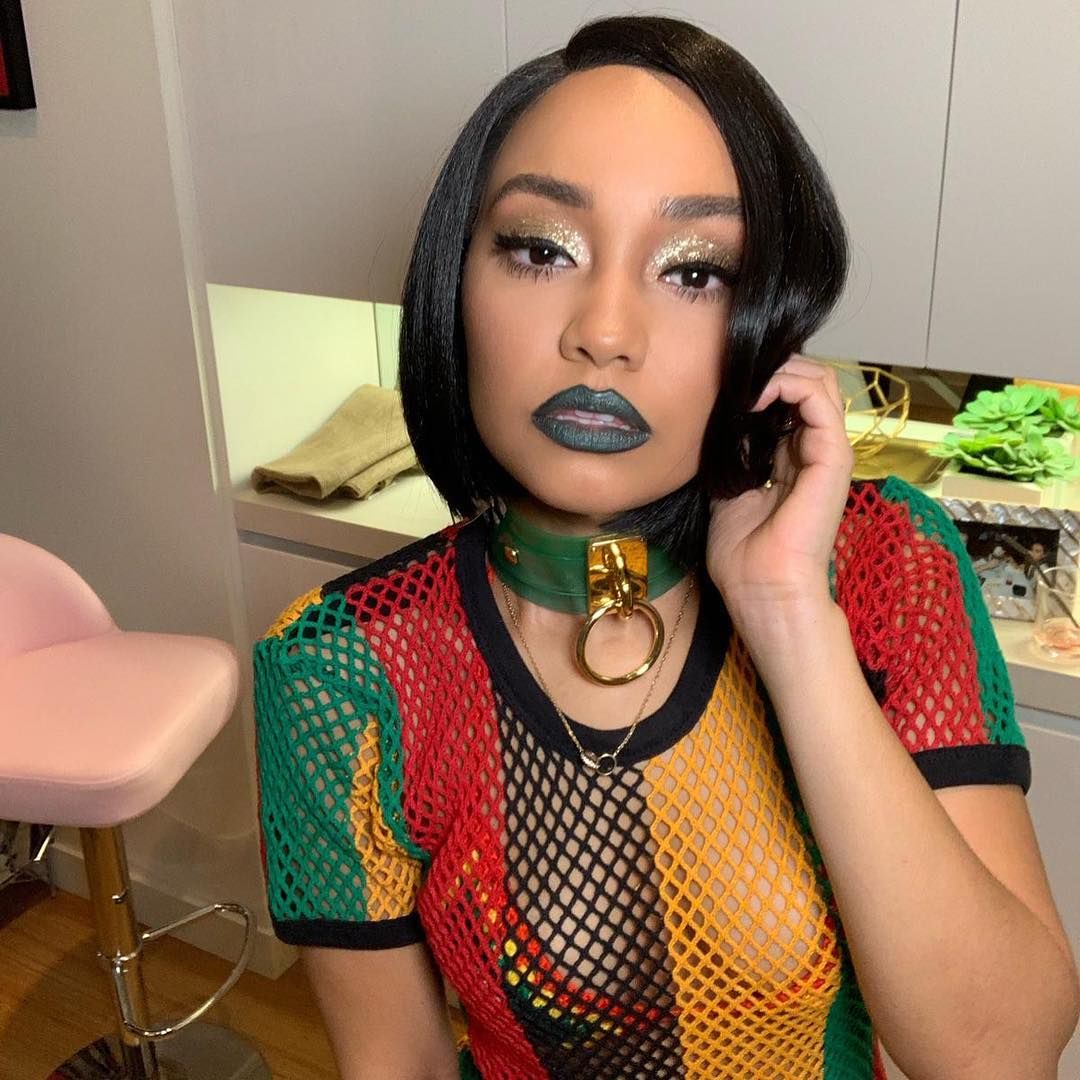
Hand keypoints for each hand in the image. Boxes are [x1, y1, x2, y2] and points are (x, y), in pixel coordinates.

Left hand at [705, 354, 853, 621]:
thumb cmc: (744, 557)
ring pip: (820, 382)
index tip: (726, 385)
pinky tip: (755, 395)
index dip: (762, 381)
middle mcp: (814, 451)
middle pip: (809, 382)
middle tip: (736, 374)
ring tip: (745, 383)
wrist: (763, 590)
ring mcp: (828, 452)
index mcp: (793, 460)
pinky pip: (820, 401)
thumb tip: (718, 424)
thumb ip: (731, 457)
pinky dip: (788, 384)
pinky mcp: (834, 457)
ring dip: (779, 371)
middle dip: (773, 367)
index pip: (790, 399)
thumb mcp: (727, 493)